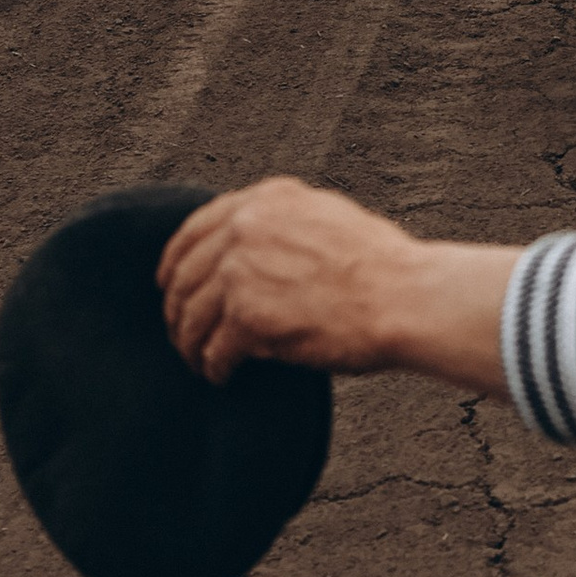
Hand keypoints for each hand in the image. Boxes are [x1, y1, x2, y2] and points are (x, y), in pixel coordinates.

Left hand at [160, 177, 426, 379]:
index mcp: (267, 199)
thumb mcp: (328, 218)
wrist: (406, 298)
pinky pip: (213, 350)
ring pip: (192, 316)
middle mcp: (246, 226)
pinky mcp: (247, 317)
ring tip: (199, 362)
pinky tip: (222, 377)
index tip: (170, 286)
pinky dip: (213, 367)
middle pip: (185, 275)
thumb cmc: (383, 268)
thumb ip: (285, 224)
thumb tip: (254, 244)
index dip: (176, 262)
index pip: (196, 228)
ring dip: (191, 344)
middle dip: (178, 310)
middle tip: (182, 335)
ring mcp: (242, 270)